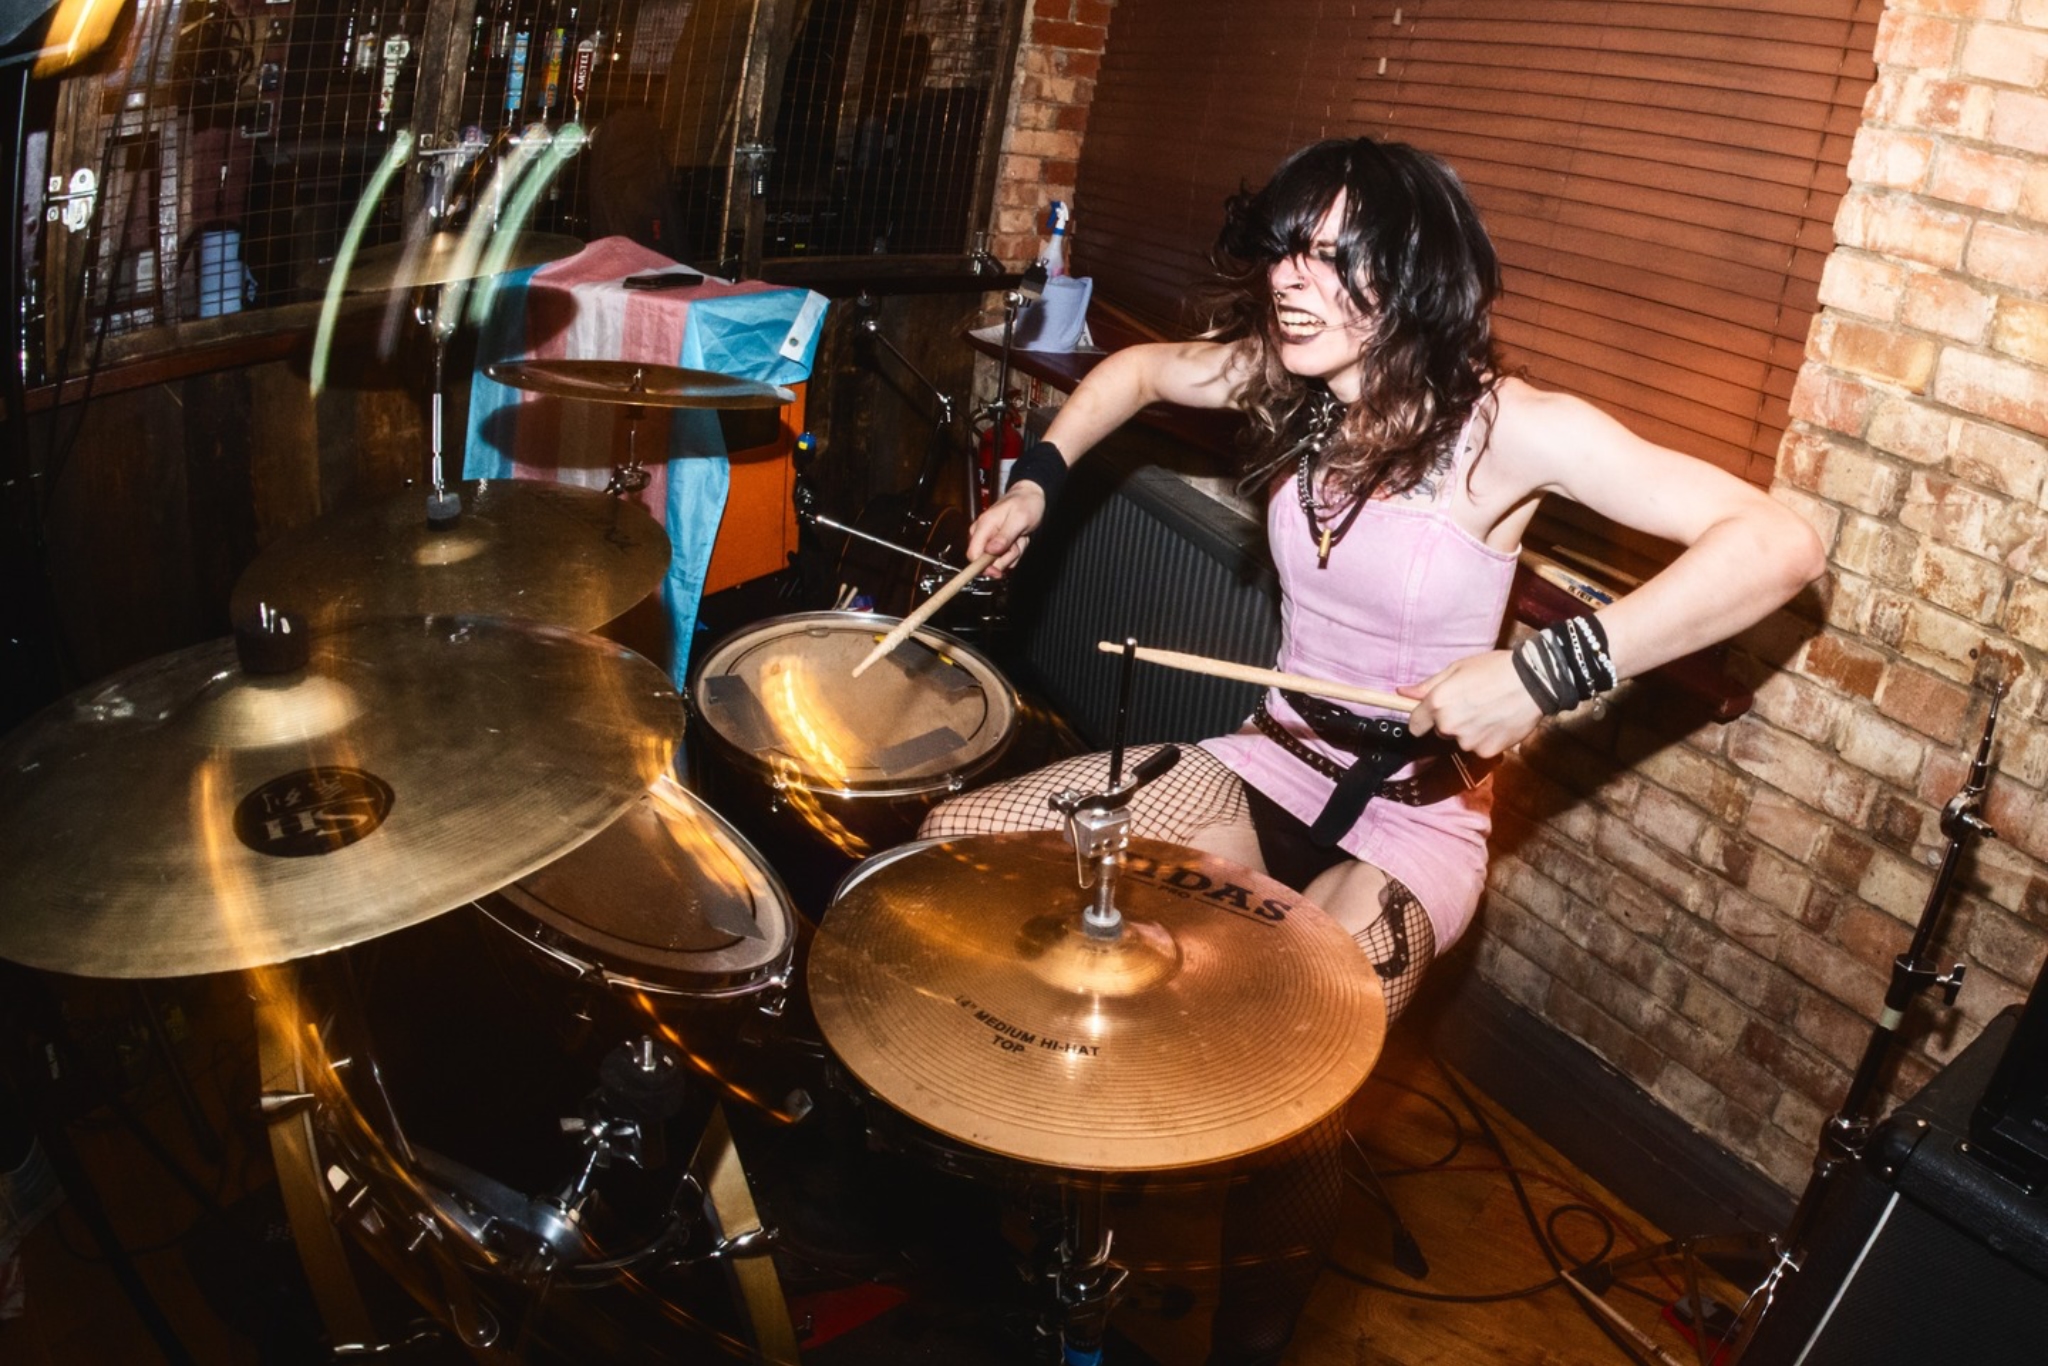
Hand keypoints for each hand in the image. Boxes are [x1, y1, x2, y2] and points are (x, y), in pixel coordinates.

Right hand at [966, 484, 1047, 576]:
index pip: (973, 555)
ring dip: (1014, 553)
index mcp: (983, 526)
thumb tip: (991, 551)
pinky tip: (1019, 539)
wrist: (1031, 497)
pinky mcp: (997, 544)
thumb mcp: (1019, 519)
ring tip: (1020, 537)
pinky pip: (1005, 557)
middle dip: (1007, 557)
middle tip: (1018, 542)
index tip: (998, 572)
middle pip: (987, 562)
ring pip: (998, 561)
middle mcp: (982, 534)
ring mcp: (989, 539)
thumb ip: (1005, 536)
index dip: (983, 567)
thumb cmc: (1025, 504)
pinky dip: (1016, 551)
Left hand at [1401, 650, 1543, 758]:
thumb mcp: (1457, 668)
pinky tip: (1499, 722)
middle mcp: (1448, 726)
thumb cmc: (1494, 669)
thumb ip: (1428, 685)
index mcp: (1437, 703)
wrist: (1534, 682)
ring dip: (1470, 731)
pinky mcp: (1487, 752)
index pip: (1415, 724)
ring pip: (1461, 740)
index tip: (1432, 715)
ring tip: (1490, 711)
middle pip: (1440, 731)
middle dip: (1451, 721)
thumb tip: (1401, 692)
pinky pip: (1480, 748)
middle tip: (1473, 703)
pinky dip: (1487, 739)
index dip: (1423, 719)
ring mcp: (1468, 742)